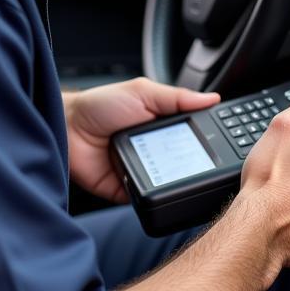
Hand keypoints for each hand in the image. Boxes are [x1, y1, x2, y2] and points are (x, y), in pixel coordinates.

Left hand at [65, 77, 219, 201]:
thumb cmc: (99, 106)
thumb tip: (211, 98)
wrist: (66, 130)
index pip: (192, 134)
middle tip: (208, 160)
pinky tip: (159, 186)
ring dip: (176, 179)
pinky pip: (148, 198)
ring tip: (182, 172)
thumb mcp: (142, 92)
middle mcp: (155, 149)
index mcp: (162, 125)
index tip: (223, 141)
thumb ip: (176, 97)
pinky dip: (154, 195)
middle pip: (186, 160)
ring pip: (170, 181)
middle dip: (195, 161)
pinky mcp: (129, 191)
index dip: (206, 138)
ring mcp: (144, 171)